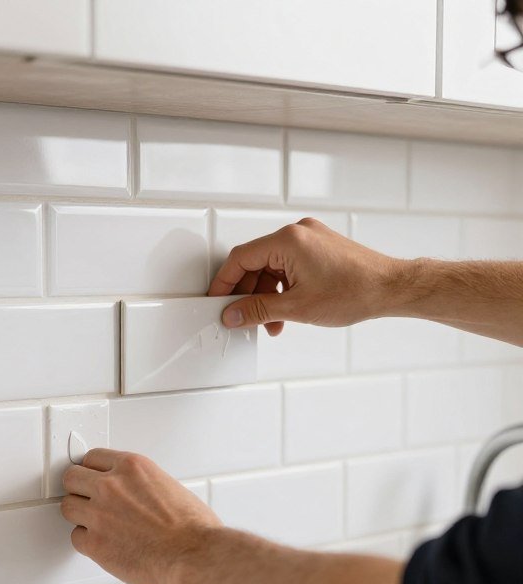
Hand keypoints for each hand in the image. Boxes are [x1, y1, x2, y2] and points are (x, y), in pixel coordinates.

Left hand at [61, 448, 220, 583]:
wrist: (196, 556)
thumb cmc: (194, 528)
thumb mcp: (169, 486)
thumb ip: (142, 485)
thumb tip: (134, 494)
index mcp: (132, 467)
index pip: (92, 457)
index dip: (92, 471)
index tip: (92, 478)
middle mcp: (111, 486)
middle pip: (72, 478)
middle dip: (79, 489)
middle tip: (87, 499)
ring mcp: (99, 514)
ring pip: (67, 506)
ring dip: (79, 515)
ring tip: (95, 523)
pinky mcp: (95, 543)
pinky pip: (76, 537)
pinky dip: (87, 542)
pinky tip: (103, 544)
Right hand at [209, 217, 397, 336]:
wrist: (392, 289)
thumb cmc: (356, 291)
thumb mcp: (296, 308)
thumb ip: (257, 311)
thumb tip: (233, 314)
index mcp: (287, 240)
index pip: (241, 258)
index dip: (225, 283)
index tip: (217, 300)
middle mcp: (297, 233)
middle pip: (256, 263)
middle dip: (249, 294)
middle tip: (243, 317)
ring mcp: (310, 239)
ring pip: (272, 268)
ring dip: (267, 295)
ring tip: (271, 322)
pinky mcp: (319, 247)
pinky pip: (289, 266)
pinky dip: (283, 288)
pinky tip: (286, 311)